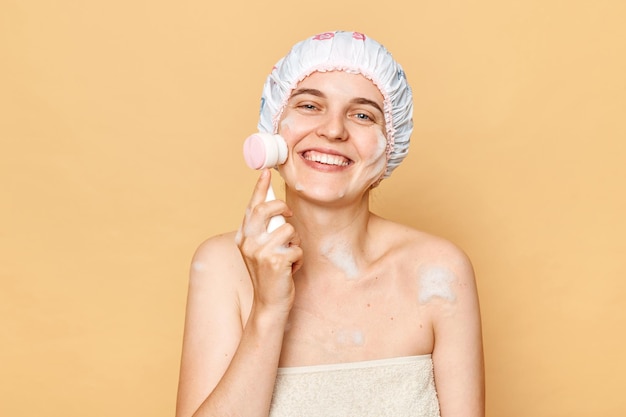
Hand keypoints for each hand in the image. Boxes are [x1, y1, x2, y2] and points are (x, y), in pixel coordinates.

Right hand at [236, 170, 302, 311]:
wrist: (269, 304)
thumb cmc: (269, 276)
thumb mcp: (260, 251)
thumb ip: (264, 232)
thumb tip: (275, 208)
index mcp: (243, 237)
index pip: (251, 207)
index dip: (260, 188)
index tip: (266, 173)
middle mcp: (248, 242)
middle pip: (267, 209)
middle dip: (282, 208)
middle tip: (289, 215)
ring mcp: (260, 252)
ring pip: (289, 230)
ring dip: (294, 244)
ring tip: (287, 257)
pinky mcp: (275, 261)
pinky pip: (297, 249)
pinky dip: (298, 260)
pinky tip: (290, 270)